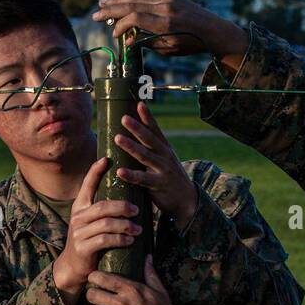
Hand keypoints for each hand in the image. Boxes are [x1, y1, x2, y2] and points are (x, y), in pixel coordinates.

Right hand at [51, 156, 140, 304]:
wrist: (74, 267)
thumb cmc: (89, 241)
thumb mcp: (93, 222)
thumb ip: (104, 210)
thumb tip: (127, 195)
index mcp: (80, 206)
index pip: (87, 185)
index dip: (95, 171)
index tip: (106, 159)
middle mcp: (78, 217)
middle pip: (103, 206)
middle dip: (122, 206)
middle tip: (138, 210)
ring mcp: (79, 232)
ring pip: (106, 223)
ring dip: (125, 225)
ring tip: (138, 229)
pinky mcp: (83, 247)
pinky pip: (104, 240)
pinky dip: (120, 239)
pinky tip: (130, 240)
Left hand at [83, 255, 181, 304]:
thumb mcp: (160, 292)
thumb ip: (150, 274)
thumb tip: (148, 256)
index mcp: (131, 290)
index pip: (101, 277)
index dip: (94, 277)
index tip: (95, 280)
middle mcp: (121, 304)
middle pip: (91, 294)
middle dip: (92, 295)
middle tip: (96, 298)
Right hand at [91, 0, 248, 63]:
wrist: (213, 31)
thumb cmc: (190, 44)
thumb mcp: (169, 49)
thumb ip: (147, 42)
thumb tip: (127, 39)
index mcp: (165, 24)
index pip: (135, 19)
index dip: (121, 26)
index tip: (115, 34)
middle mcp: (165, 8)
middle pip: (132, 6)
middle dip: (112, 11)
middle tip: (96, 15)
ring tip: (103, 2)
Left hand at [116, 102, 196, 224]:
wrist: (187, 201)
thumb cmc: (170, 179)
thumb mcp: (164, 161)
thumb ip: (151, 151)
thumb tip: (132, 139)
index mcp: (165, 149)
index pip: (155, 130)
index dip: (148, 117)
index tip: (139, 103)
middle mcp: (165, 156)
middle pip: (149, 139)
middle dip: (137, 127)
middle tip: (124, 117)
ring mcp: (163, 170)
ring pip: (145, 156)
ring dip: (131, 146)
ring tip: (117, 138)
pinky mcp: (159, 185)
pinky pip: (143, 179)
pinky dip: (132, 175)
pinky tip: (120, 171)